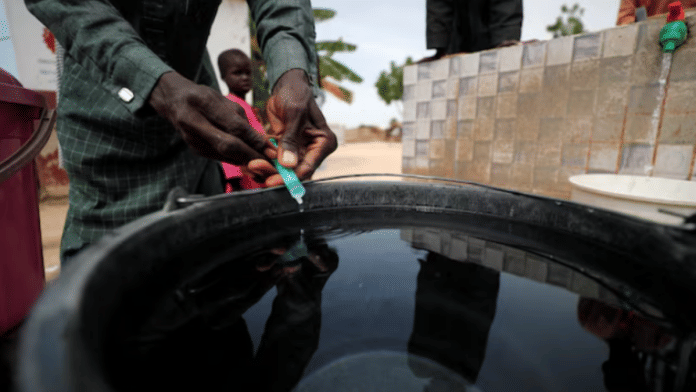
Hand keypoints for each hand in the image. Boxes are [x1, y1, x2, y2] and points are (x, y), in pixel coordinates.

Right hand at [148, 71, 273, 166]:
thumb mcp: (222, 99)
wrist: (173, 101)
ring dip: (246, 161)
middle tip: (270, 163)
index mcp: (202, 103)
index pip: (234, 126)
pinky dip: (235, 160)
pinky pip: (220, 157)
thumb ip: (240, 118)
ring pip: (225, 155)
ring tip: (264, 166)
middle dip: (252, 156)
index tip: (271, 149)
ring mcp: (192, 139)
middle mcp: (194, 122)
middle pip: (228, 145)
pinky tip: (248, 161)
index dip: (254, 140)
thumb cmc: (202, 97)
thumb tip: (261, 140)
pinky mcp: (195, 150)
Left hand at [248, 69, 336, 186]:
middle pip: (294, 172)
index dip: (290, 177)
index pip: (308, 167)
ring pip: (282, 169)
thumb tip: (288, 164)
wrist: (287, 84)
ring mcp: (298, 151)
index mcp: (323, 143)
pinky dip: (262, 161)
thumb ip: (291, 139)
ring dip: (266, 169)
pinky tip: (249, 162)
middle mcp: (313, 150)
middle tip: (255, 168)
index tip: (272, 180)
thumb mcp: (295, 114)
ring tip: (249, 165)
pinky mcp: (285, 149)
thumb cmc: (296, 93)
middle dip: (274, 173)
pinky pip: (273, 160)